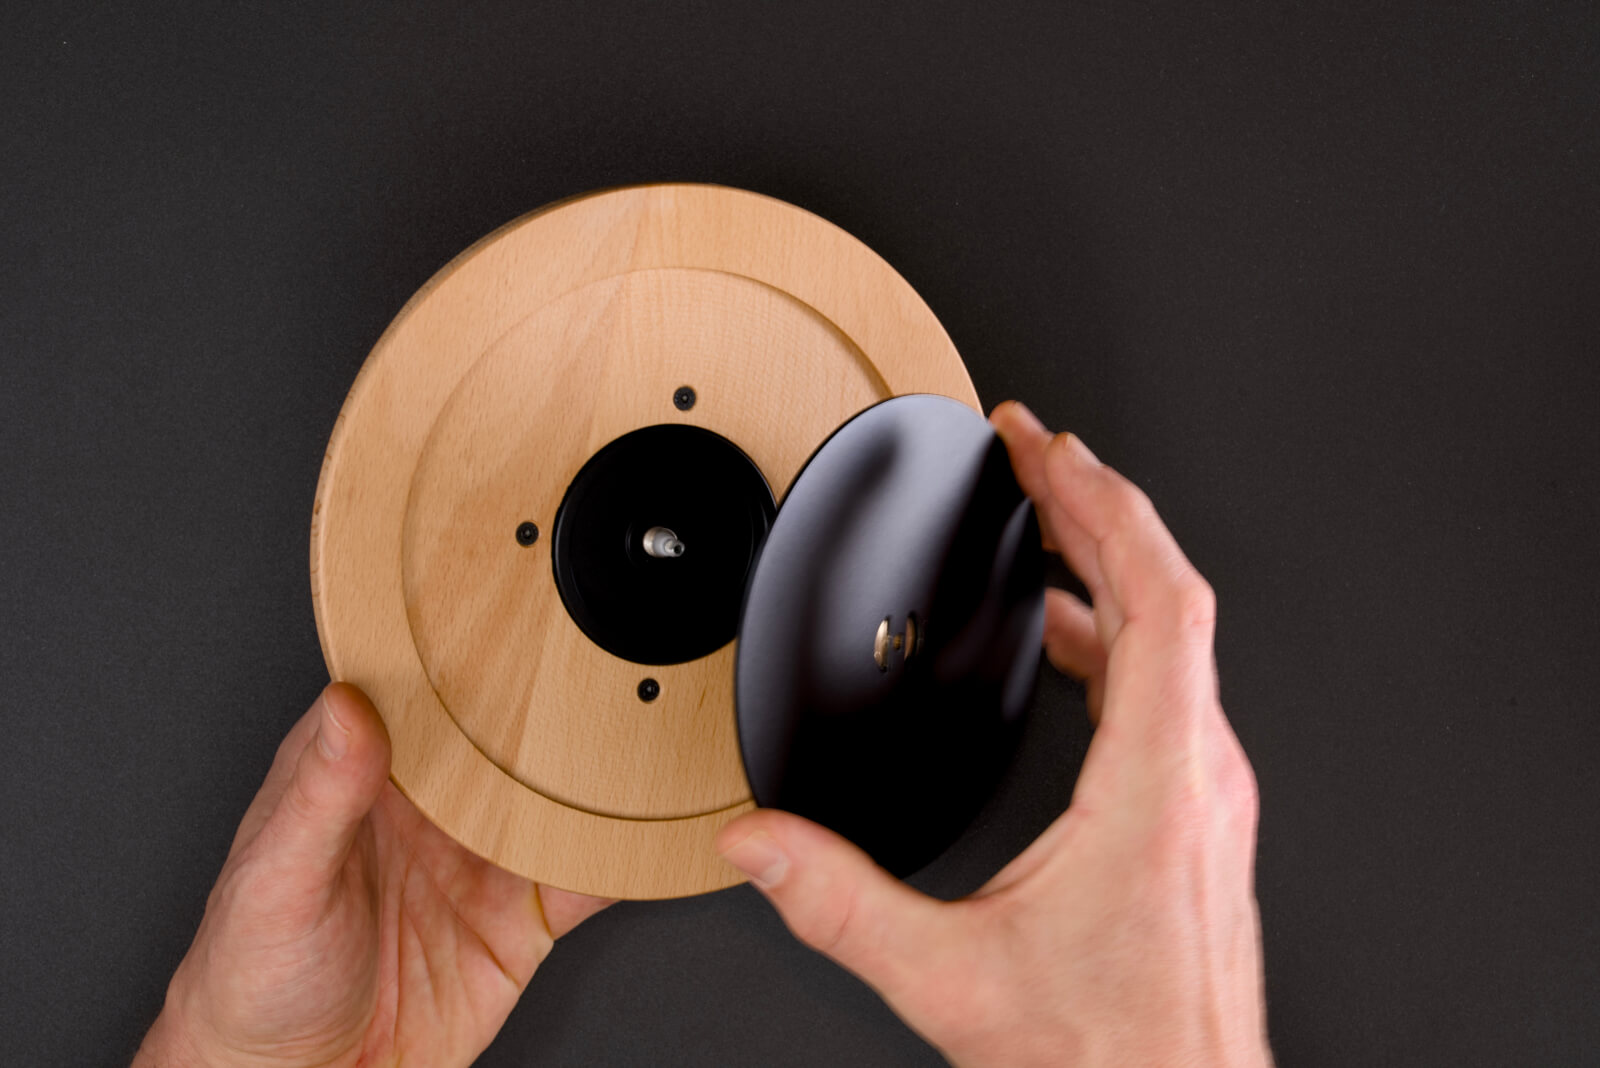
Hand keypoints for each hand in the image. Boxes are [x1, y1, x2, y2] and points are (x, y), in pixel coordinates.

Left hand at [135, 683, 609, 1066]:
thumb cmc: (252, 982)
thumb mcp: (278, 882)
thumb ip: (320, 796)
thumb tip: (347, 706)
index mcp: (362, 775)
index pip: (420, 691)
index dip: (462, 651)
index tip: (510, 615)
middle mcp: (429, 806)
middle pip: (505, 736)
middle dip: (554, 704)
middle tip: (602, 670)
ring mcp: (478, 859)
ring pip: (555, 798)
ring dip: (597, 777)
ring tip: (644, 740)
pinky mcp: (517, 919)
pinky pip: (584, 880)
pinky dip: (623, 858)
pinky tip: (647, 834)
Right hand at [715, 402, 1268, 1066]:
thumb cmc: (1112, 1057)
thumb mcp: (949, 978)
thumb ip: (838, 905)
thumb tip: (760, 845)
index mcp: (1156, 784)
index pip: (1154, 596)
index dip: (1100, 504)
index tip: (1046, 450)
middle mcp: (1201, 776)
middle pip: (1167, 595)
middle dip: (1094, 507)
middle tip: (1034, 454)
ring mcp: (1209, 795)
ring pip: (1174, 642)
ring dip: (1109, 570)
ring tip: (1045, 529)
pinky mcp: (1198, 818)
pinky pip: (1167, 689)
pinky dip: (1114, 636)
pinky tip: (1065, 645)